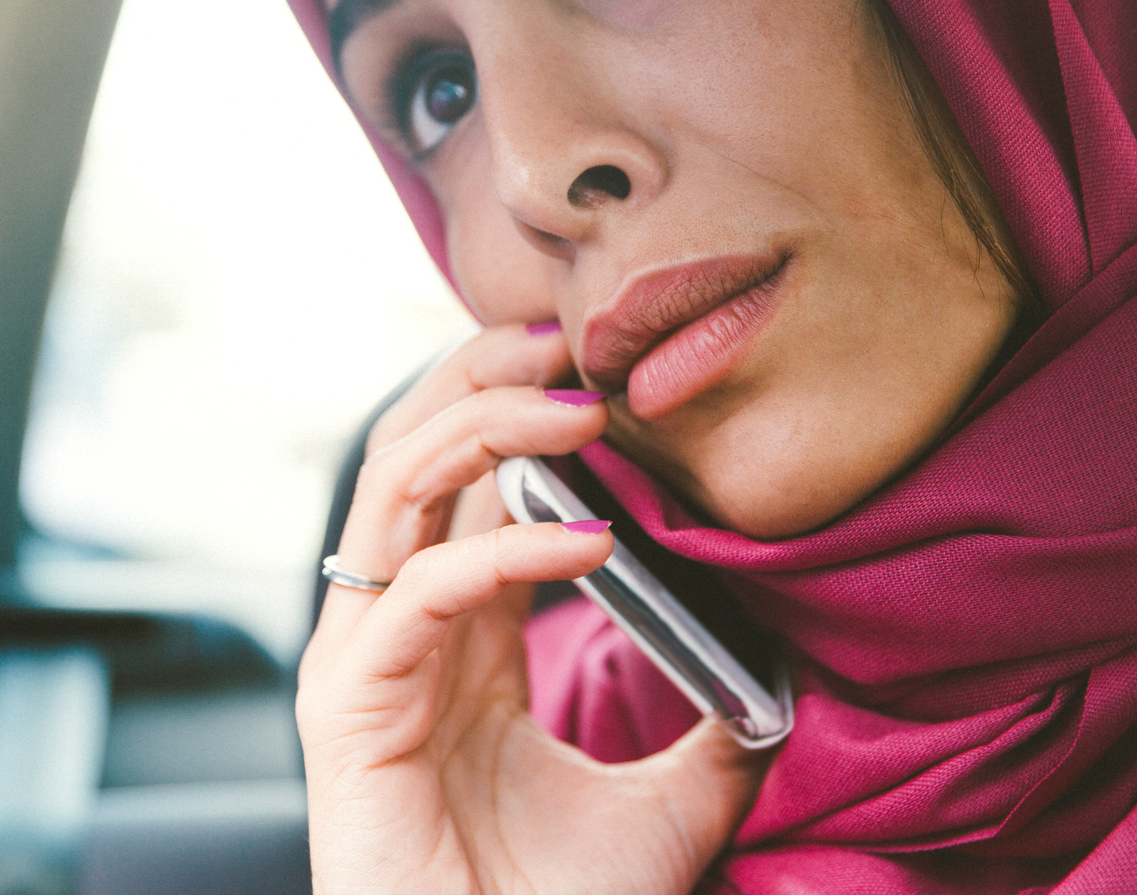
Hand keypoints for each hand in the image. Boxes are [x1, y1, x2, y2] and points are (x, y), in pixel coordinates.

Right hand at [300, 324, 770, 894]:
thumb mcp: (669, 803)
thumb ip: (714, 727)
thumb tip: (787, 671)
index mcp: (458, 635)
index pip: (466, 481)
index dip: (518, 408)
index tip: (602, 363)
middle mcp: (399, 629)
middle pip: (411, 453)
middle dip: (477, 377)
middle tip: (565, 333)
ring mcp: (364, 661)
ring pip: (393, 489)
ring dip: (481, 427)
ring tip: (578, 406)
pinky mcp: (348, 706)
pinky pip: (422, 590)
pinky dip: (502, 550)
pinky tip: (591, 541)